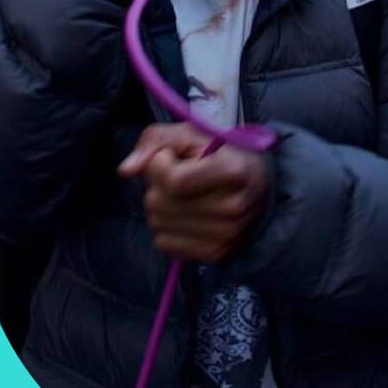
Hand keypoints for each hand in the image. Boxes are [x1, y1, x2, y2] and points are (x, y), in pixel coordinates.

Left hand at [118, 122, 268, 262]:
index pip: (173, 180)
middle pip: (160, 202)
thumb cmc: (223, 154)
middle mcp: (232, 208)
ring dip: (160, 206)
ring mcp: (226, 235)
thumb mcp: (193, 134)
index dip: (161, 164)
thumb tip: (126, 170)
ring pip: (157, 223)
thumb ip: (155, 140)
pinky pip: (163, 243)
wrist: (261, 188)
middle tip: (179, 176)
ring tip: (183, 195)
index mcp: (233, 172)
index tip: (173, 157)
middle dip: (157, 185)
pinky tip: (185, 215)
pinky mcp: (215, 254)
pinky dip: (166, 227)